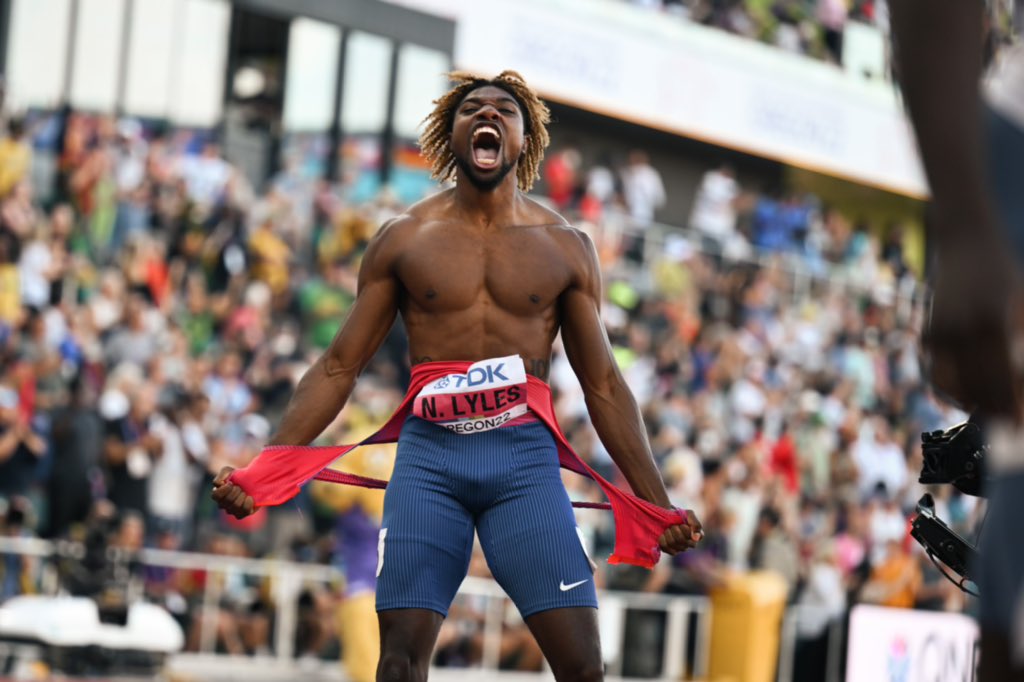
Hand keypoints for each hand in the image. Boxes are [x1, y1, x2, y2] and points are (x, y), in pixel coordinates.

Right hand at [211, 466, 255, 519]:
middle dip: (236, 490)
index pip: (216, 495)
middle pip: (227, 500)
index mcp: (217, 495)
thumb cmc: (237, 476)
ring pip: (235, 506)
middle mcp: (223, 505)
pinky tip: (250, 497)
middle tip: (239, 487)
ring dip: (242, 496)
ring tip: (244, 492)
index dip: (224, 489)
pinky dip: (248, 503)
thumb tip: (219, 484)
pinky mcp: (244, 513)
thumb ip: (221, 475)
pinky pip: (245, 511)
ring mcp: (233, 510)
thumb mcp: (228, 470)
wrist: (252, 481)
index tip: (231, 483)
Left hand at [658, 509, 702, 554]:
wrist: (666, 516)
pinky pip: (665, 547)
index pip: (694, 537)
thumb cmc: (680, 515)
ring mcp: (681, 548)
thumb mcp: (689, 514)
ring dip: (668, 533)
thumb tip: (695, 538)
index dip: (685, 530)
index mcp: (698, 535)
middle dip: (675, 529)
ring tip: (668, 529)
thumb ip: (696, 524)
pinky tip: (663, 534)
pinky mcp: (671, 551)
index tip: (682, 524)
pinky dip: (662, 538)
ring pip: (672, 543)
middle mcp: (690, 544)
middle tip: (673, 525)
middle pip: (682, 540)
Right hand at [925, 230, 1020, 418]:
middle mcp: (959, 332)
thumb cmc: (1005, 276)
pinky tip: (969, 393)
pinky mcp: (927, 335)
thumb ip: (1023, 350)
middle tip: (1008, 426)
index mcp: (991, 325)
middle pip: (975, 389)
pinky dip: (951, 389)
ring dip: (968, 402)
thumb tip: (1020, 391)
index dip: (1010, 409)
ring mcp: (938, 334)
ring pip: (949, 387)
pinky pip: (937, 373)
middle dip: (993, 411)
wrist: (965, 243)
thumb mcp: (1023, 311)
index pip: (1000, 382)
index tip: (1017, 429)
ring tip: (989, 409)